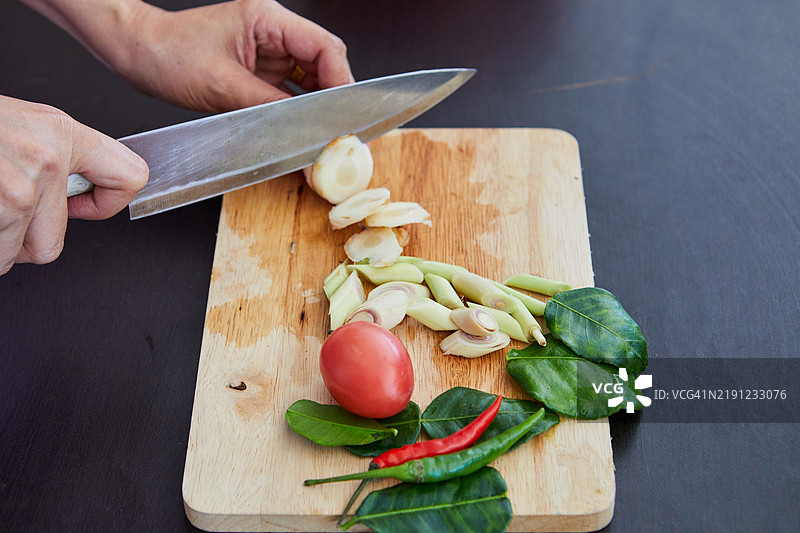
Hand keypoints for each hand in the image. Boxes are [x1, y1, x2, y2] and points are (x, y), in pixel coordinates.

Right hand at [0, 95, 147, 274]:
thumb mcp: (19, 124)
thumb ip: (52, 156)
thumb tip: (77, 196)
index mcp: (59, 133)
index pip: (130, 176)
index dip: (107, 202)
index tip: (84, 206)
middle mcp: (43, 160)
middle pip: (53, 244)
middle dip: (21, 241)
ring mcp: (14, 188)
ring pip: (11, 255)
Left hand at [111, 0, 354, 110]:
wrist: (139, 55)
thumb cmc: (168, 55)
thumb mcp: (223, 87)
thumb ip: (270, 109)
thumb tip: (304, 131)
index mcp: (268, 19)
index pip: (324, 47)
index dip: (341, 81)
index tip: (344, 112)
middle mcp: (273, 33)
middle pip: (324, 65)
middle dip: (332, 99)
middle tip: (337, 130)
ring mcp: (268, 53)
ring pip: (311, 82)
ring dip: (316, 109)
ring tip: (320, 135)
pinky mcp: (260, 72)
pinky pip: (290, 93)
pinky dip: (298, 114)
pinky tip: (302, 131)